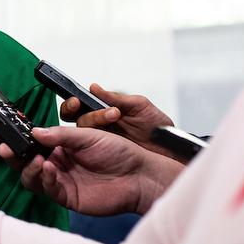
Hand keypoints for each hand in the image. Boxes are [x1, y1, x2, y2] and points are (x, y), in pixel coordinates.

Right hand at [0, 125, 182, 214]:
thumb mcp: (90, 134)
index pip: (31, 140)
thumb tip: (34, 132)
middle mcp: (57, 162)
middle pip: (25, 160)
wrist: (140, 175)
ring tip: (35, 159)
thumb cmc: (120, 151)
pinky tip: (49, 168)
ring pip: (32, 176)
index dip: (14, 135)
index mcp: (60, 145)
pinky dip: (45, 178)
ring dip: (27, 167)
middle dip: (12, 153)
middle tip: (4, 146)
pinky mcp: (67, 196)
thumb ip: (61, 134)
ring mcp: (61, 180)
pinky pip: (48, 189)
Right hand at [60, 83, 177, 157]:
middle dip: (73, 110)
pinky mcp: (102, 156)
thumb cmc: (157, 127)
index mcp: (104, 110)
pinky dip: (86, 144)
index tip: (77, 99)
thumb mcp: (140, 106)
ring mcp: (99, 141)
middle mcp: (98, 125)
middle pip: (73, 117)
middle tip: (80, 106)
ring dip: (90, 122)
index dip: (74, 101)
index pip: (80, 103)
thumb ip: (117, 98)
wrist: (170, 150)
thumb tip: (94, 88)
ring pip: (79, 132)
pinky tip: (98, 139)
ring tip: (113, 117)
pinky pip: (87, 150)